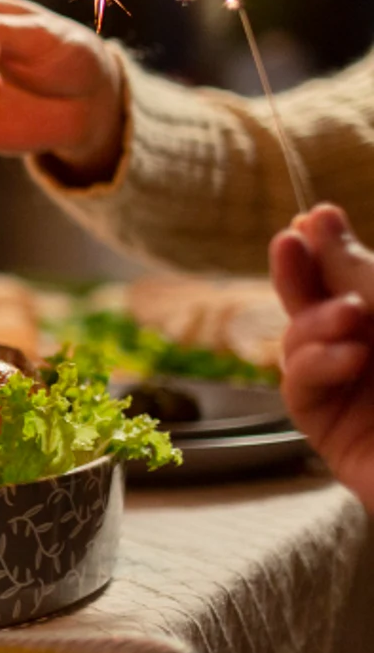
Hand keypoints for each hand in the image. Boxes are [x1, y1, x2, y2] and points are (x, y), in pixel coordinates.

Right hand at [270, 204, 373, 509]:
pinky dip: (314, 366)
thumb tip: (317, 223)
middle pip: (318, 307)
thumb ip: (362, 273)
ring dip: (313, 322)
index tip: (315, 216)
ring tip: (349, 315)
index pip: (357, 282)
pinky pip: (299, 389)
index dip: (331, 248)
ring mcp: (355, 398)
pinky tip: (346, 359)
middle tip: (290, 240)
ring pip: (299, 345)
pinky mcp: (335, 436)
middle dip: (301, 274)